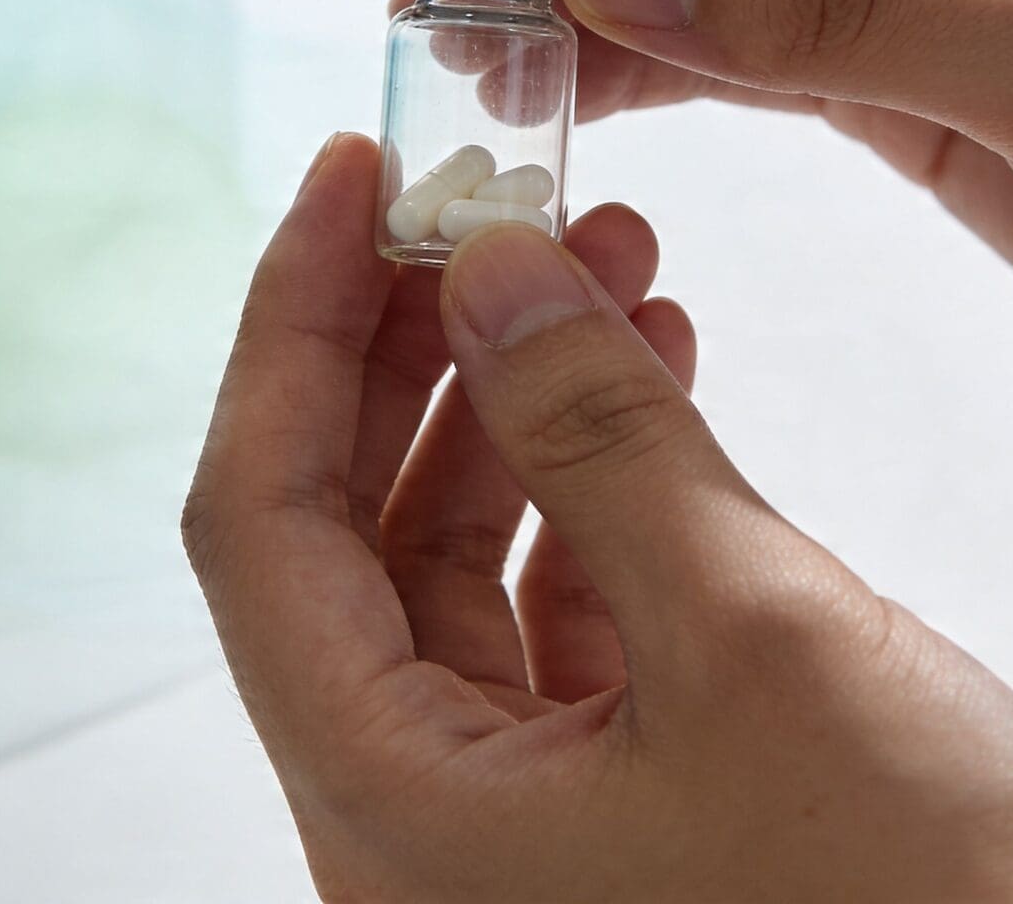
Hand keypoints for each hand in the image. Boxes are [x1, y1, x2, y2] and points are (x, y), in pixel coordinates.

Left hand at [183, 134, 1012, 902]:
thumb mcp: (754, 635)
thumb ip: (600, 440)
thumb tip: (489, 275)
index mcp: (396, 811)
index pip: (258, 524)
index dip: (288, 331)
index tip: (348, 178)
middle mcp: (423, 831)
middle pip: (347, 537)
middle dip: (416, 347)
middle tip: (480, 198)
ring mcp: (518, 832)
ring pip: (457, 567)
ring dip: (520, 403)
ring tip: (603, 257)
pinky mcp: (618, 815)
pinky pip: (558, 618)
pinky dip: (598, 491)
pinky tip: (656, 377)